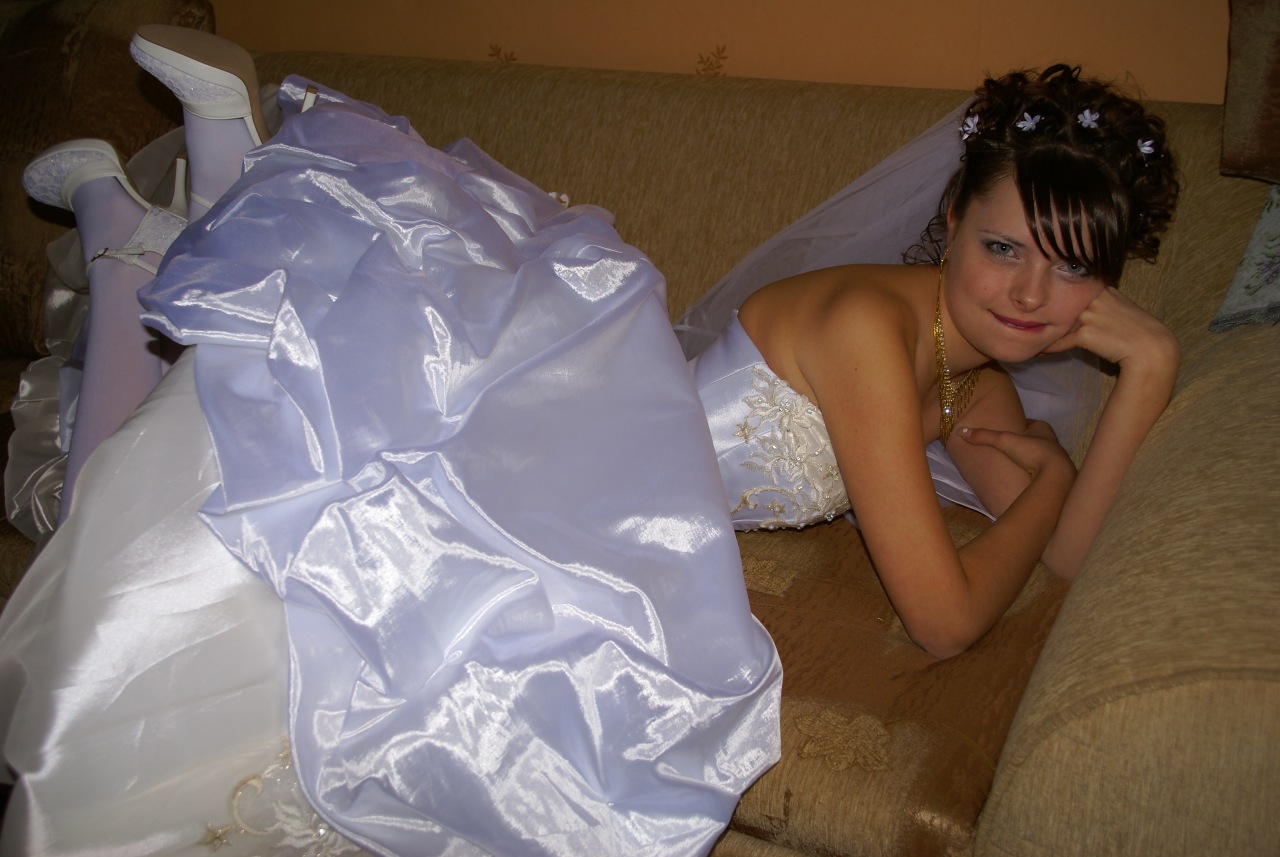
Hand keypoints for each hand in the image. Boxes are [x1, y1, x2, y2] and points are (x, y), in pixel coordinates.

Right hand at [958, 419, 1074, 482]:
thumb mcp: (1005, 441)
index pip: (1027, 424)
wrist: (1055, 476)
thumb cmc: (1033, 452)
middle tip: (1003, 448)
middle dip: (1019, 443)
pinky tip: (1020, 475)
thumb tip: (960, 432)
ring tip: (1009, 462)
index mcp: (1042, 428)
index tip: (1003, 431)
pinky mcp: (1053, 473)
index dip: (1015, 427)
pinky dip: (1030, 470)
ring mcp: (1054, 458)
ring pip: (1036, 454)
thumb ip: (984, 436)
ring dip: (1025, 458)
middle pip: (1031, 439)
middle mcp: (1051, 441)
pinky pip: (1039, 469)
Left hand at [1041, 287, 1178, 378]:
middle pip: (1059, 303)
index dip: (1053, 296)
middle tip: (1024, 320)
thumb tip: (1078, 300)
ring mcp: (1088, 315)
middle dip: (1042, 312)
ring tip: (1028, 336)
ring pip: (1057, 322)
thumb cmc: (1135, 328)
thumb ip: (1100, 299)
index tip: (1038, 305)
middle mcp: (1093, 298)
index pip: (1069, 287)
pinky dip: (1049, 348)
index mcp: (1101, 288)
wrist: (1149, 348)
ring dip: (1042, 331)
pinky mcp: (1085, 334)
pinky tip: (1039, 351)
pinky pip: (1060, 342)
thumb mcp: (1119, 304)